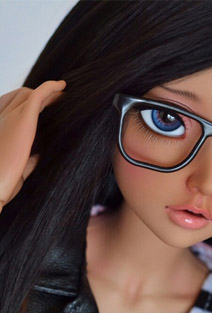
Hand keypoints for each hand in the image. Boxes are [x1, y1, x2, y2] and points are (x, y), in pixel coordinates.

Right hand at [0, 80, 65, 210]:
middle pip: (20, 97)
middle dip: (39, 94)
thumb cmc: (2, 185)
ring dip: (47, 91)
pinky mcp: (23, 121)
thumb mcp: (17, 169)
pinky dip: (50, 88)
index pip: (11, 107)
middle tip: (58, 96)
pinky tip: (62, 86)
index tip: (47, 104)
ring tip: (63, 91)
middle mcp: (1, 119)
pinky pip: (37, 96)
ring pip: (29, 94)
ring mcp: (10, 118)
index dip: (28, 103)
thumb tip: (38, 156)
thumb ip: (27, 159)